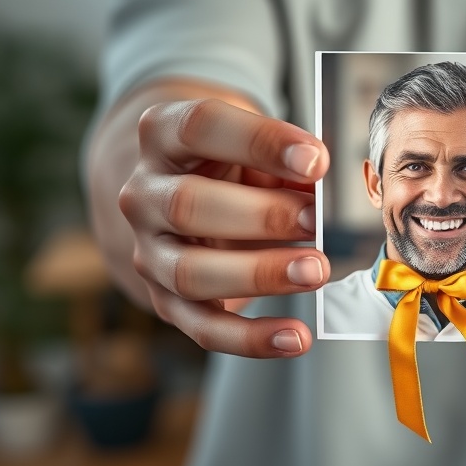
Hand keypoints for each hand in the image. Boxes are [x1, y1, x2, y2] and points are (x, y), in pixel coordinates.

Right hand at [118, 99, 329, 356]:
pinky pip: (203, 327)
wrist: (182, 193)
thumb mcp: (257, 146)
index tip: (317, 160)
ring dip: (258, 275)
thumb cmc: (233, 163)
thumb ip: (286, 161)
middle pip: (187, 205)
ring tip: (315, 272)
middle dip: (260, 216)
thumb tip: (321, 181)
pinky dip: (251, 338)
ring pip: (190, 273)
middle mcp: (144, 193)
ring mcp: (148, 251)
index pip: (201, 127)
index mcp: (163, 134)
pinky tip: (296, 338)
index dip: (261, 141)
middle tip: (314, 222)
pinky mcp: (165, 299)